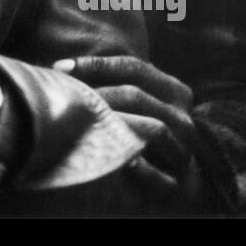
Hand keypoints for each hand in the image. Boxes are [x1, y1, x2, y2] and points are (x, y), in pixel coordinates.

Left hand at [56, 55, 198, 203]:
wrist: (182, 177)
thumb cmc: (149, 130)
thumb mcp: (140, 103)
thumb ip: (114, 85)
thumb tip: (63, 68)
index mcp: (173, 90)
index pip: (133, 67)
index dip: (97, 64)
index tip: (61, 67)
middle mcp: (181, 114)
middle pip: (135, 95)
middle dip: (96, 94)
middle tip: (64, 96)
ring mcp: (184, 146)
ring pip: (150, 128)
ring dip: (113, 126)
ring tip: (79, 124)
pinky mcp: (181, 180)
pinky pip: (157, 174)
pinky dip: (139, 170)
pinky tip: (119, 163)